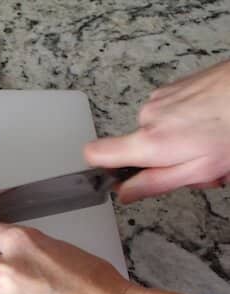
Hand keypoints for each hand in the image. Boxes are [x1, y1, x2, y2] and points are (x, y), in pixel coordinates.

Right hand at [84, 60, 229, 201]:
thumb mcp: (198, 170)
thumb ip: (154, 183)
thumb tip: (124, 193)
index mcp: (149, 143)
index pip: (96, 153)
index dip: (102, 167)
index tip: (116, 175)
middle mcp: (148, 117)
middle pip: (137, 147)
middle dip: (163, 159)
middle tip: (196, 162)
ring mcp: (161, 98)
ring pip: (158, 131)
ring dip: (180, 141)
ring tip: (210, 142)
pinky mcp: (176, 85)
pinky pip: (172, 112)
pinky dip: (189, 122)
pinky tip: (212, 123)